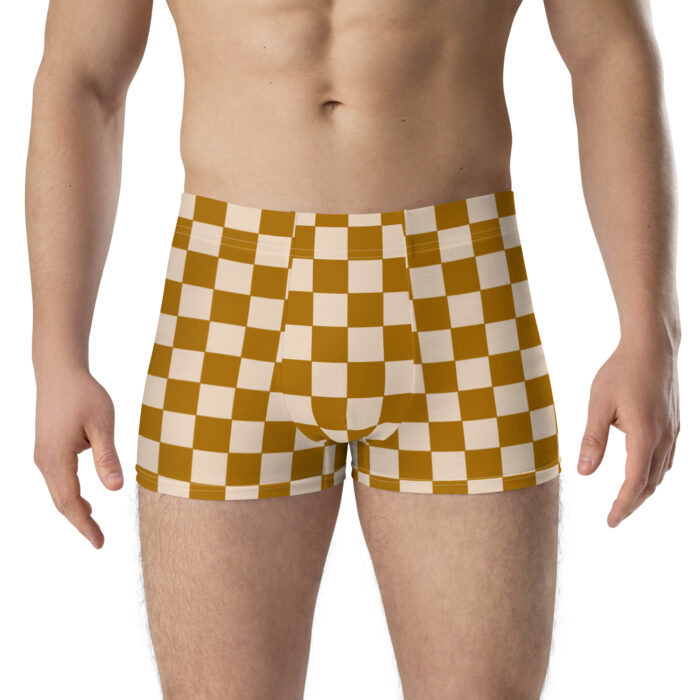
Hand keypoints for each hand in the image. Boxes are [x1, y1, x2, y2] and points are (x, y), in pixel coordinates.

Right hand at [33, 366, 123, 547]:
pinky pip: (58, 480)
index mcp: (56, 458)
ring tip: (94, 526)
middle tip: (99, 541)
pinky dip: (70, 495)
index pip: (70, 502)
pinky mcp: (47, 449)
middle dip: (80, 522)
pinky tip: (86, 500)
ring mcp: (43, 455)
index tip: (99, 542)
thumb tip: (116, 489)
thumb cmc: (84, 394)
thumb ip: (107, 457)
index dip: (85, 524)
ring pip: (58, 492)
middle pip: (61, 502)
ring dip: (75, 510)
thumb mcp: (102, 424)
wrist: (60, 372)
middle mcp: (44, 461)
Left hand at [577, 338, 679, 526]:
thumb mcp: (599, 405)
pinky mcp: (674, 423)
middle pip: (650, 482)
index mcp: (645, 436)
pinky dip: (654, 473)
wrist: (652, 347)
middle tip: (615, 518)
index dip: (622, 504)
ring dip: (644, 490)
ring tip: (626, 501)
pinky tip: (644, 473)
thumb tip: (584, 472)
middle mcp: (664, 437)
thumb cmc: (621, 371)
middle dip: (632, 503)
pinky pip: (667, 458)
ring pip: (661, 472)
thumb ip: (592, 440)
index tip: (610, 521)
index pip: (634, 482)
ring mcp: (673, 430)